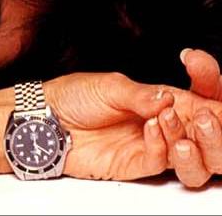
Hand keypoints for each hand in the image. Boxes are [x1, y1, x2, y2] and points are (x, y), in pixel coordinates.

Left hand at [41, 71, 221, 185]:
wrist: (44, 119)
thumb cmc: (73, 97)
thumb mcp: (110, 86)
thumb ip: (142, 95)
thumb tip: (170, 99)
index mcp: (163, 101)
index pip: (202, 103)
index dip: (212, 99)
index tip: (212, 93)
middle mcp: (163, 126)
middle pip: (206, 136)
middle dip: (214, 130)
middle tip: (205, 117)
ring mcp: (150, 147)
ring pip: (192, 156)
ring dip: (192, 141)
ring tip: (169, 120)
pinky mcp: (134, 164)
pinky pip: (160, 162)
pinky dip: (162, 146)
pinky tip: (152, 127)